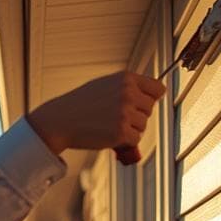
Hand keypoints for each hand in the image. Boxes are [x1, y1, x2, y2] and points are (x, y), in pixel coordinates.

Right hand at [25, 70, 165, 162]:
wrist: (61, 120)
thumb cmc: (81, 104)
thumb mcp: (105, 84)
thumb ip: (128, 87)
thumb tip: (152, 95)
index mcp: (126, 79)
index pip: (158, 89)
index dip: (151, 98)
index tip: (142, 104)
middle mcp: (128, 93)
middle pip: (150, 109)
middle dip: (137, 115)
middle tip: (116, 117)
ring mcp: (125, 112)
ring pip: (143, 126)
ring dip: (130, 129)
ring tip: (109, 125)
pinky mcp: (121, 131)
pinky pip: (135, 140)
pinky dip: (124, 142)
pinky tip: (108, 134)